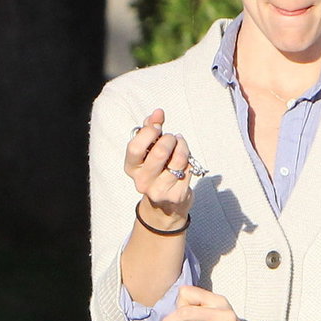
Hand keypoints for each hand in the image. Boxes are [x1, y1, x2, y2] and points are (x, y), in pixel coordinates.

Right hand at [125, 107, 194, 228]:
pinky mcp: (176, 196)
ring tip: (181, 144)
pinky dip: (189, 160)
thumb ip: (150, 130)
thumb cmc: (156, 171)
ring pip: (178, 159)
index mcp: (131, 168)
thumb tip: (158, 112)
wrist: (165, 207)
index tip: (158, 126)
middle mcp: (142, 181)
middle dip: (170, 139)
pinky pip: (187, 169)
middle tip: (172, 138)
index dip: (149, 132)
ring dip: (183, 146)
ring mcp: (159, 190)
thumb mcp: (148, 152)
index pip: (136, 147)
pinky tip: (186, 159)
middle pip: (159, 152)